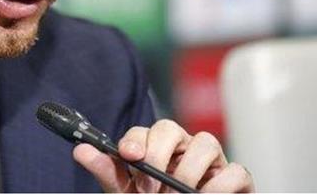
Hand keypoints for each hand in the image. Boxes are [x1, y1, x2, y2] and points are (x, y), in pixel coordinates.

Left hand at [72, 119, 253, 192]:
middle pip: (171, 128)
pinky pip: (235, 170)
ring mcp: (210, 163)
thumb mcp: (126, 191)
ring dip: (189, 169)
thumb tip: (80, 149)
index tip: (129, 155)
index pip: (144, 131)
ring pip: (206, 142)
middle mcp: (182, 149)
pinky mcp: (235, 180)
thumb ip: (107, 171)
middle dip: (159, 152)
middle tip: (150, 184)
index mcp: (155, 149)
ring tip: (178, 193)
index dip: (136, 140)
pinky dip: (220, 184)